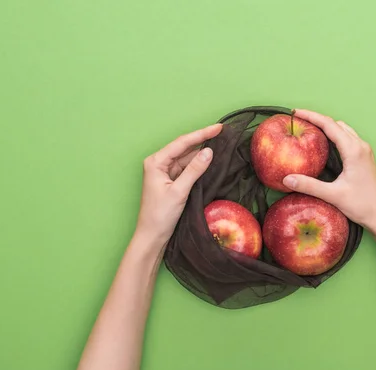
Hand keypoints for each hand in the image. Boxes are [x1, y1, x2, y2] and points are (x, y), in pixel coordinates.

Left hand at [135, 124, 221, 244]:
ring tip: (221, 144)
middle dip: (202, 140)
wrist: (152, 236)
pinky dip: (198, 165)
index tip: (218, 128)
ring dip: (202, 153)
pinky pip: (187, 169)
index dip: (201, 134)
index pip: (182, 143)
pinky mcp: (171, 182)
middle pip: (184, 148)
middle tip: (222, 133)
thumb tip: (209, 151)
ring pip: (187, 158)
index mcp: (156, 162)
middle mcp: (159, 163)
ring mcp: (165, 173)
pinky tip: (211, 160)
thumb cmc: (160, 215)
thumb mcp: (179, 191)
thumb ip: (194, 170)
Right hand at [282, 109, 375, 234]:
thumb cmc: (361, 205)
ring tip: (308, 127)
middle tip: (298, 119)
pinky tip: (324, 142)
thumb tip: (286, 179)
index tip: (295, 112)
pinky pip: (347, 138)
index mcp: (354, 150)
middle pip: (336, 124)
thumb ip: (309, 185)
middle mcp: (360, 146)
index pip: (330, 125)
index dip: (311, 116)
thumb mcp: (332, 195)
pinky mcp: (363, 157)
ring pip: (342, 129)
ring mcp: (364, 151)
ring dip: (326, 125)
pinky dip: (333, 134)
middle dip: (316, 118)